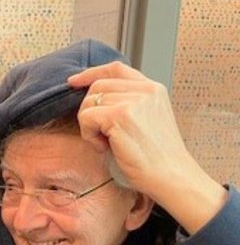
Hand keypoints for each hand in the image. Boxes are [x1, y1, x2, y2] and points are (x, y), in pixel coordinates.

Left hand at [68, 62, 226, 233]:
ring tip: (105, 143)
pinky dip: (88, 135)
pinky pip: (86, 118)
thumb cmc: (155, 156)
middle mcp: (144, 90)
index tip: (74, 81)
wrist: (169, 174)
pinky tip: (104, 148)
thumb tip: (94, 100)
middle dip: (88, 109)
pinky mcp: (120, 116)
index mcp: (152, 89)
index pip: (116, 69)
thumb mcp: (146, 120)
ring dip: (89, 126)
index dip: (92, 73)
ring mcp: (132, 101)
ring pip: (89, 102)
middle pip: (98, 86)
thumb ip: (128, 104)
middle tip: (98, 134)